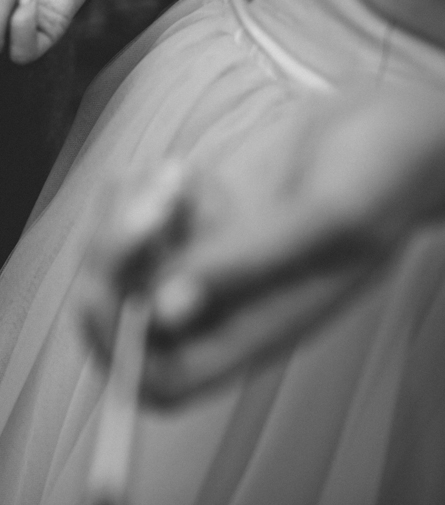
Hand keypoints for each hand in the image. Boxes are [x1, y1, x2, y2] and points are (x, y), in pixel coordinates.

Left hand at [78, 88, 444, 405]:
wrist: (397, 124)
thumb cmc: (384, 175)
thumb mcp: (328, 218)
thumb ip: (249, 263)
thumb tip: (164, 309)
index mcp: (257, 330)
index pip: (160, 381)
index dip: (121, 351)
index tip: (119, 290)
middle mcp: (223, 302)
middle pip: (120, 316)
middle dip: (109, 263)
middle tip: (146, 208)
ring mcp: (204, 257)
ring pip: (116, 262)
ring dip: (120, 218)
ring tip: (171, 177)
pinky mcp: (194, 215)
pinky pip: (127, 218)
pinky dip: (132, 191)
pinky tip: (178, 168)